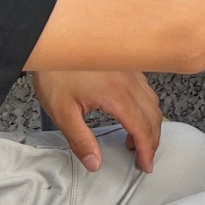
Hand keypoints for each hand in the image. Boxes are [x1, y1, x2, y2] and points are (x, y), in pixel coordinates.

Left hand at [31, 69, 162, 173]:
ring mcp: (129, 71)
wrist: (51, 39)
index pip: (141, 128)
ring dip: (150, 124)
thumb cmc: (55, 70)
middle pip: (153, 115)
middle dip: (153, 141)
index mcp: (116, 94)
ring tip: (135, 140)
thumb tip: (95, 162)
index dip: (146, 150)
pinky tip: (132, 113)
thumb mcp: (62, 111)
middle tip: (144, 158)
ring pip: (152, 101)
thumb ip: (81, 140)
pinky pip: (146, 89)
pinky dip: (145, 107)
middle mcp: (129, 81)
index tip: (145, 165)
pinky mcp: (125, 65)